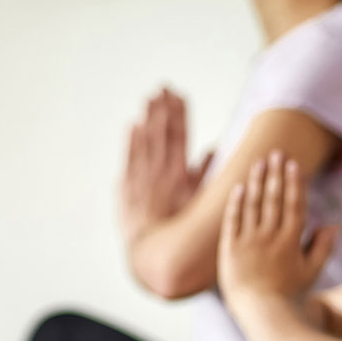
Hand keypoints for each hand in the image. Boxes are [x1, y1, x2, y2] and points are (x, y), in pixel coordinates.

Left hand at [120, 88, 211, 243]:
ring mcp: (142, 178)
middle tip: (163, 88)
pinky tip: (133, 125)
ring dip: (147, 118)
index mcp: (179, 174)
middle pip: (161, 133)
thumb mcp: (200, 202)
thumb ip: (205, 173)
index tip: (179, 95)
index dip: (179, 113)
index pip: (180, 136)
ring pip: (145, 141)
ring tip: (150, 98)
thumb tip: (214, 149)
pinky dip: (131, 141)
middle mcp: (160, 172)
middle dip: (163, 109)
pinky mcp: (128, 186)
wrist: (153, 252)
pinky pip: (130, 158)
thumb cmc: (180, 229)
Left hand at [217, 151, 338, 303]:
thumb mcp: (312, 272)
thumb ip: (323, 246)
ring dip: (257, 181)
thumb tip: (334, 224)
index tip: (293, 163)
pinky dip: (237, 202)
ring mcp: (249, 241)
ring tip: (259, 162)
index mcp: (291, 241)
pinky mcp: (230, 248)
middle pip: (273, 198)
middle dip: (275, 173)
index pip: (294, 204)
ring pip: (253, 204)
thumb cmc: (288, 294)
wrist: (260, 313)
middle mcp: (270, 237)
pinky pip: (233, 220)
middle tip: (276, 153)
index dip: (294, 182)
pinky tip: (240, 186)